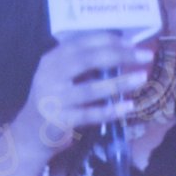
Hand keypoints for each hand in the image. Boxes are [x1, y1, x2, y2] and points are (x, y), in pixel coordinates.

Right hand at [15, 32, 150, 151]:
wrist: (30, 134)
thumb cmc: (54, 100)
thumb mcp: (60, 76)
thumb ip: (82, 64)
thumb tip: (122, 52)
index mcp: (52, 59)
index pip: (82, 42)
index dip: (109, 40)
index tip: (132, 43)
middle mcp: (50, 75)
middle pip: (89, 60)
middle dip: (120, 56)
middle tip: (145, 56)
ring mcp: (54, 99)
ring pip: (92, 88)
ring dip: (120, 83)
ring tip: (142, 78)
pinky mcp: (61, 120)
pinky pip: (91, 114)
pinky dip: (112, 110)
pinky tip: (129, 106)